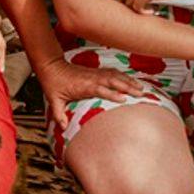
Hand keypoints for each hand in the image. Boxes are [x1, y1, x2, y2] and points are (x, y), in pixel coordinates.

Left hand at [35, 54, 156, 110]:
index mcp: (84, 86)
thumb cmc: (53, 83)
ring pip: (115, 76)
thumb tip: (63, 128)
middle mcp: (92, 78)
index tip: (124, 99)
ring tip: (141, 88)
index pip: (100, 89)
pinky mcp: (96, 71)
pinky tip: (132, 81)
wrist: (52, 66)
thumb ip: (59, 114)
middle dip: (127, 87)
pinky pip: (113, 72)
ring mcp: (95, 73)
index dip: (112, 93)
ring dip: (129, 81)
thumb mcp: (54, 100)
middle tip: (140, 94)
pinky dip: (124, 76)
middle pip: (112, 81)